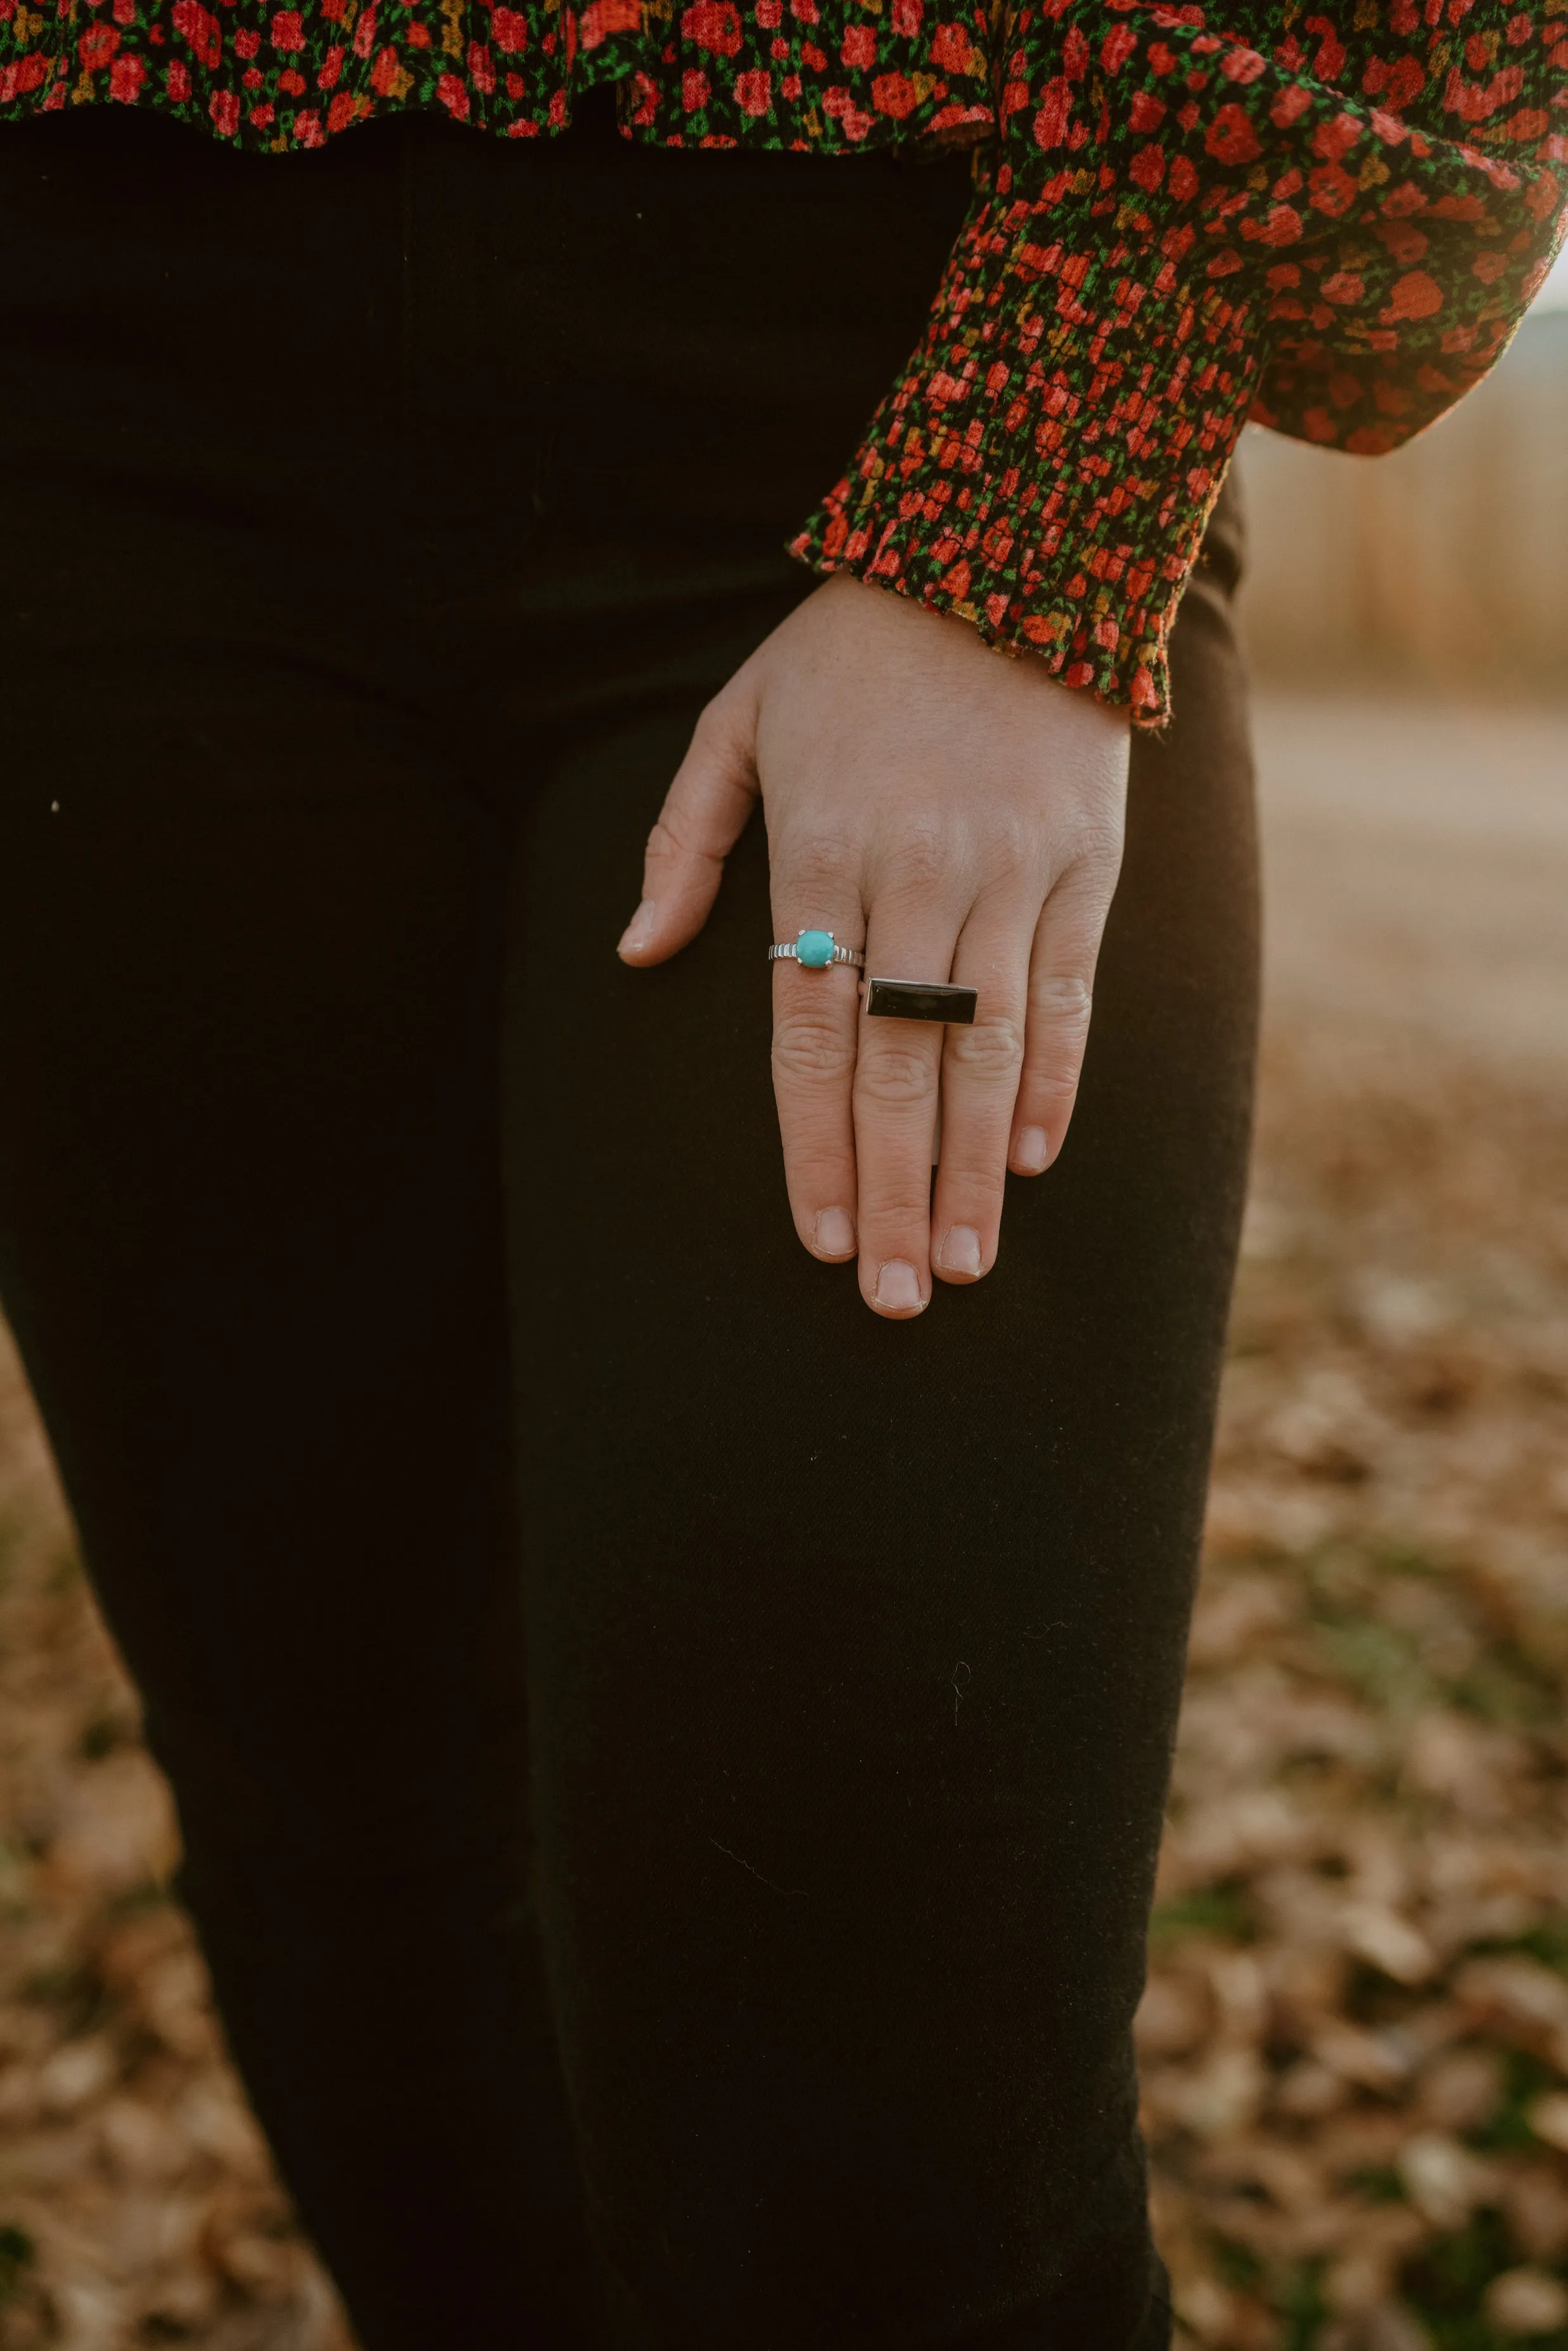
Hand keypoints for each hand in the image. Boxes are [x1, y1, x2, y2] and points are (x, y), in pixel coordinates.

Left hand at [617, 573, 1129, 1319]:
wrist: (1013, 548)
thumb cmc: (850, 649)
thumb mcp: (737, 719)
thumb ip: (684, 841)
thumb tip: (635, 953)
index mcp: (819, 849)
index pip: (806, 1031)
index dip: (813, 1146)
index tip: (816, 1239)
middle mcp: (916, 871)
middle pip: (899, 1064)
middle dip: (893, 1193)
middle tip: (891, 1299)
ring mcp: (1010, 870)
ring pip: (989, 1048)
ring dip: (974, 1168)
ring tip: (964, 1265)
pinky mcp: (1085, 863)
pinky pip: (1071, 995)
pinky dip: (1056, 1083)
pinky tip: (1032, 1161)